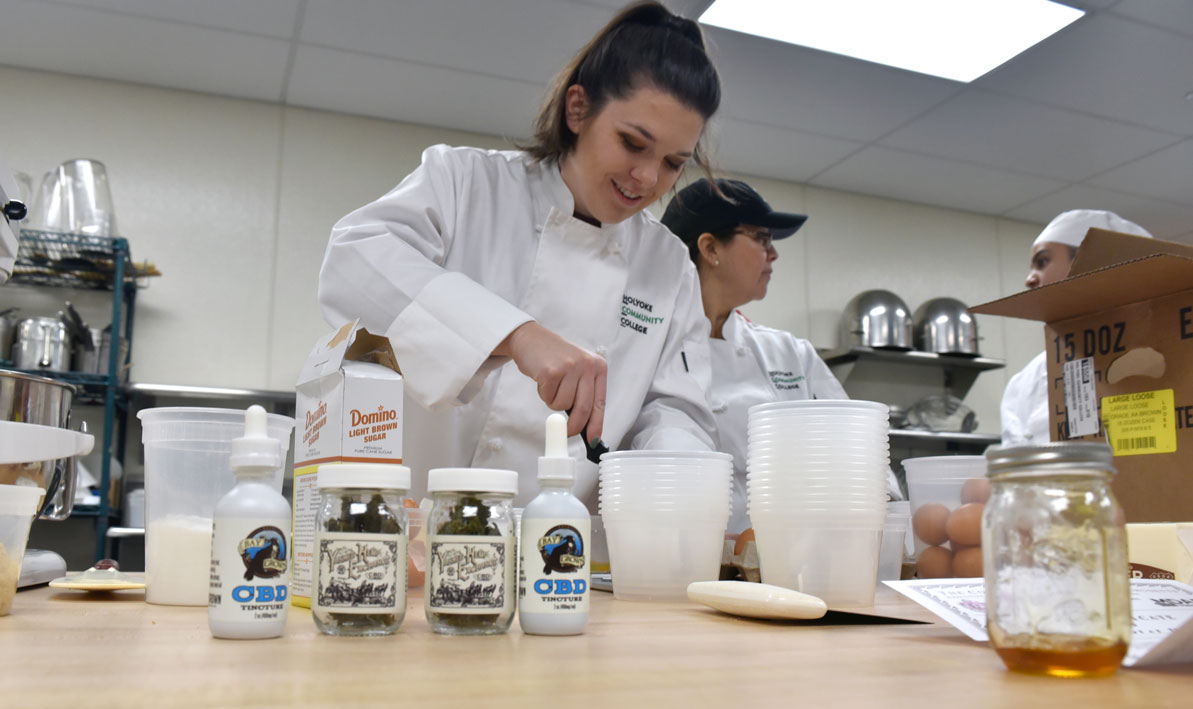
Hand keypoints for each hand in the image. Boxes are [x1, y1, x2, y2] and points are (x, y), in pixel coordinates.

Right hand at [495, 322, 606, 440]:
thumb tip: (585, 425)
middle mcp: (587, 365)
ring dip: (554, 402)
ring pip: (563, 406)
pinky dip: (544, 395)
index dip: (596, 424)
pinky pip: (548, 398)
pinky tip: (543, 380)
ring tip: (552, 386)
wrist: (531, 339)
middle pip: (583, 408)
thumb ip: (584, 393)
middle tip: (566, 431)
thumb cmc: (555, 358)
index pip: (600, 402)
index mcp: (598, 367)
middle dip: (574, 426)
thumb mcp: (578, 370)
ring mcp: (569, 367)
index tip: (592, 439)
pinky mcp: (551, 371)